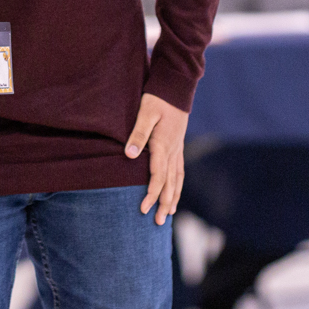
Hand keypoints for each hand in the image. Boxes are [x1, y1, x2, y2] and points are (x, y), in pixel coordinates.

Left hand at [125, 94, 188, 226]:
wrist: (176, 86)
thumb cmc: (157, 98)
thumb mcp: (145, 113)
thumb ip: (137, 134)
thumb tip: (129, 156)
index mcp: (163, 145)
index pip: (158, 176)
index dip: (150, 194)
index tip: (143, 209)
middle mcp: (173, 150)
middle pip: (169, 183)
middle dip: (163, 203)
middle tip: (157, 222)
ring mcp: (177, 149)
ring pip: (177, 179)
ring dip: (172, 197)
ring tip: (168, 214)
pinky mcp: (178, 145)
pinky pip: (179, 171)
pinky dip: (177, 185)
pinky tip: (174, 193)